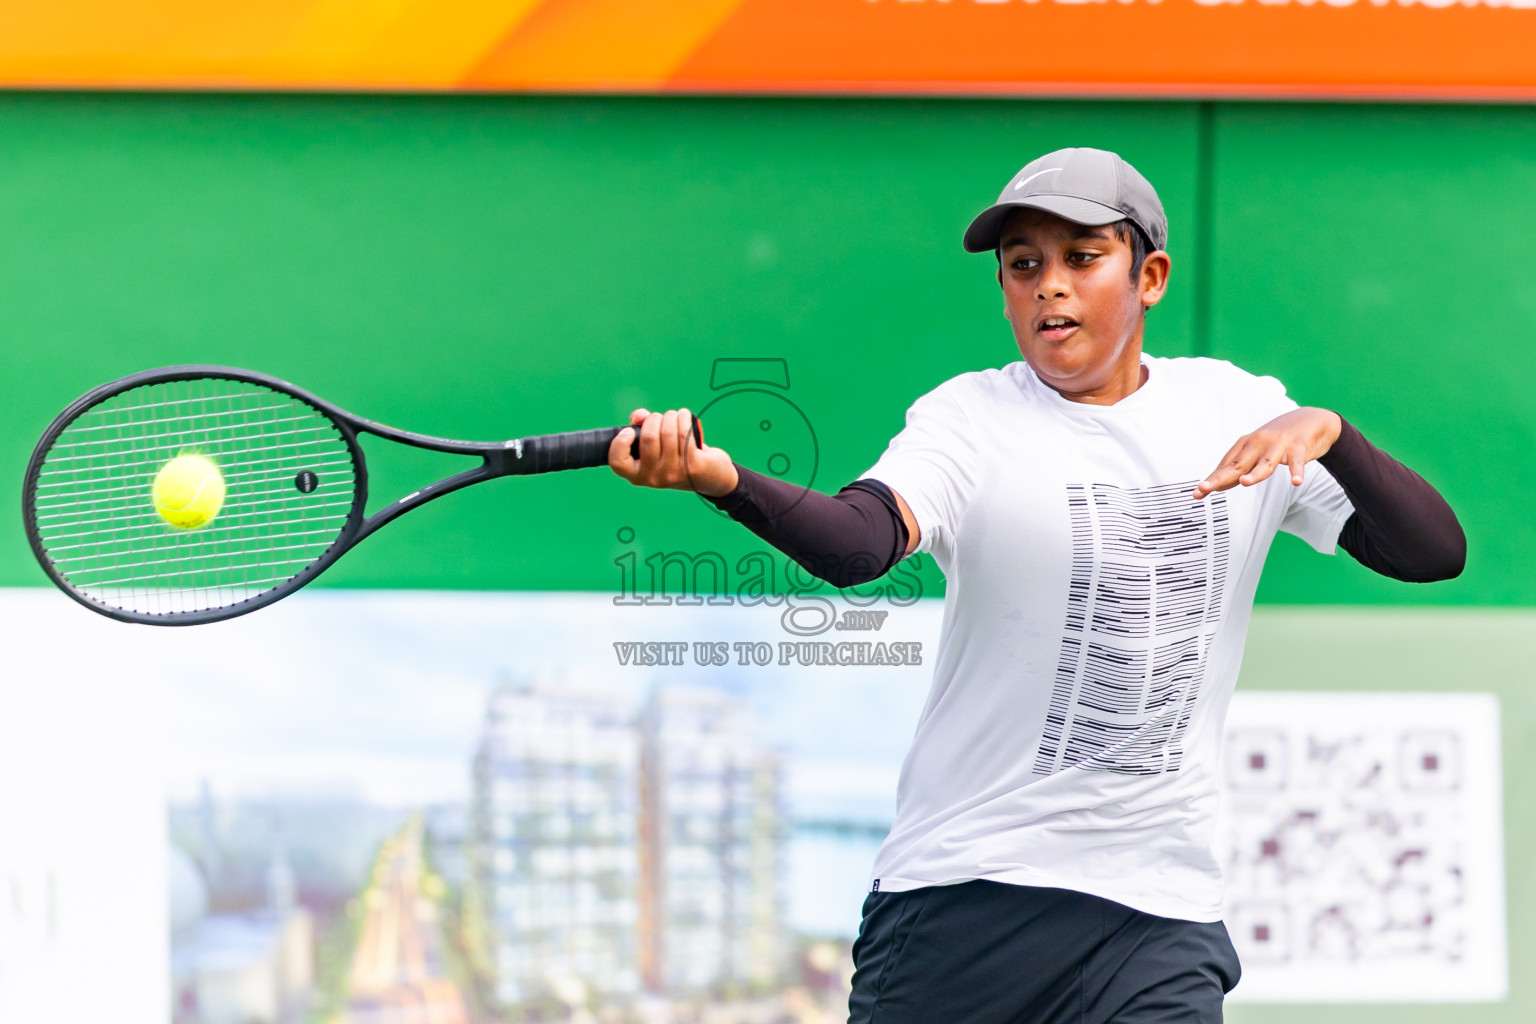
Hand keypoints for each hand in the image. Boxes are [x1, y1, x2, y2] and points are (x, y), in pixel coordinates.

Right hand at [608, 407, 738, 496]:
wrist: (709, 477)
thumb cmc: (675, 456)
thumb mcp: (655, 447)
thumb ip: (641, 428)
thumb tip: (639, 415)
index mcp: (637, 474)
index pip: (617, 462)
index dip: (620, 442)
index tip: (630, 431)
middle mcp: (653, 477)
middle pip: (648, 437)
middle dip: (654, 419)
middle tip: (660, 418)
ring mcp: (673, 473)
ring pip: (667, 433)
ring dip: (671, 416)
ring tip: (674, 416)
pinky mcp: (692, 465)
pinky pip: (684, 434)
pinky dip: (683, 418)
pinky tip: (684, 416)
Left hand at [1193, 407, 1341, 499]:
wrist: (1309, 420)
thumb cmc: (1277, 440)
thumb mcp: (1255, 451)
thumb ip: (1239, 468)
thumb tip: (1216, 485)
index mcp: (1245, 445)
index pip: (1226, 466)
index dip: (1212, 480)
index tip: (1197, 493)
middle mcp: (1258, 444)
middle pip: (1238, 465)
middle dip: (1220, 478)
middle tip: (1204, 488)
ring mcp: (1278, 445)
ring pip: (1265, 463)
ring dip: (1256, 473)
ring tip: (1245, 483)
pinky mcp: (1298, 448)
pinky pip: (1298, 462)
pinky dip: (1297, 471)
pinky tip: (1296, 482)